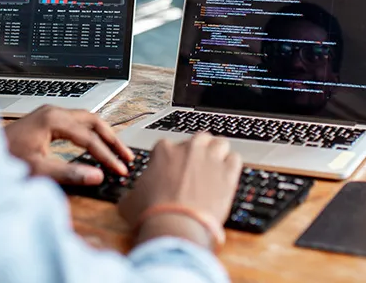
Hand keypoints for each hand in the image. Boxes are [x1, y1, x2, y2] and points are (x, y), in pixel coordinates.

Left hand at [4, 106, 133, 185]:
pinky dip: (90, 133)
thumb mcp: (38, 170)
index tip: (120, 169)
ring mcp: (49, 114)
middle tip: (126, 157)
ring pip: (86, 120)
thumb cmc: (4, 159)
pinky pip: (76, 123)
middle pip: (93, 121)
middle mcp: (53, 112)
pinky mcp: (45, 120)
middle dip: (112, 140)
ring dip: (103, 135)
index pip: (89, 138)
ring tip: (117, 151)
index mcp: (53, 120)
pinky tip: (95, 145)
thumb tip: (97, 176)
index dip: (107, 155)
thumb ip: (69, 173)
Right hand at [118, 133, 241, 244]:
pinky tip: (227, 176)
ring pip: (220, 143)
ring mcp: (210, 158)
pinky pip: (235, 159)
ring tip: (214, 168)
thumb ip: (133, 192)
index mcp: (164, 150)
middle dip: (198, 151)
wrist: (175, 226)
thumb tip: (130, 196)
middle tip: (196, 168)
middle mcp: (189, 148)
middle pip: (198, 139)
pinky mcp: (228, 172)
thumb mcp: (130, 201)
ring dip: (217, 153)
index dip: (172, 159)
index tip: (173, 172)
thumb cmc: (152, 213)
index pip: (170, 146)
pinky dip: (231, 166)